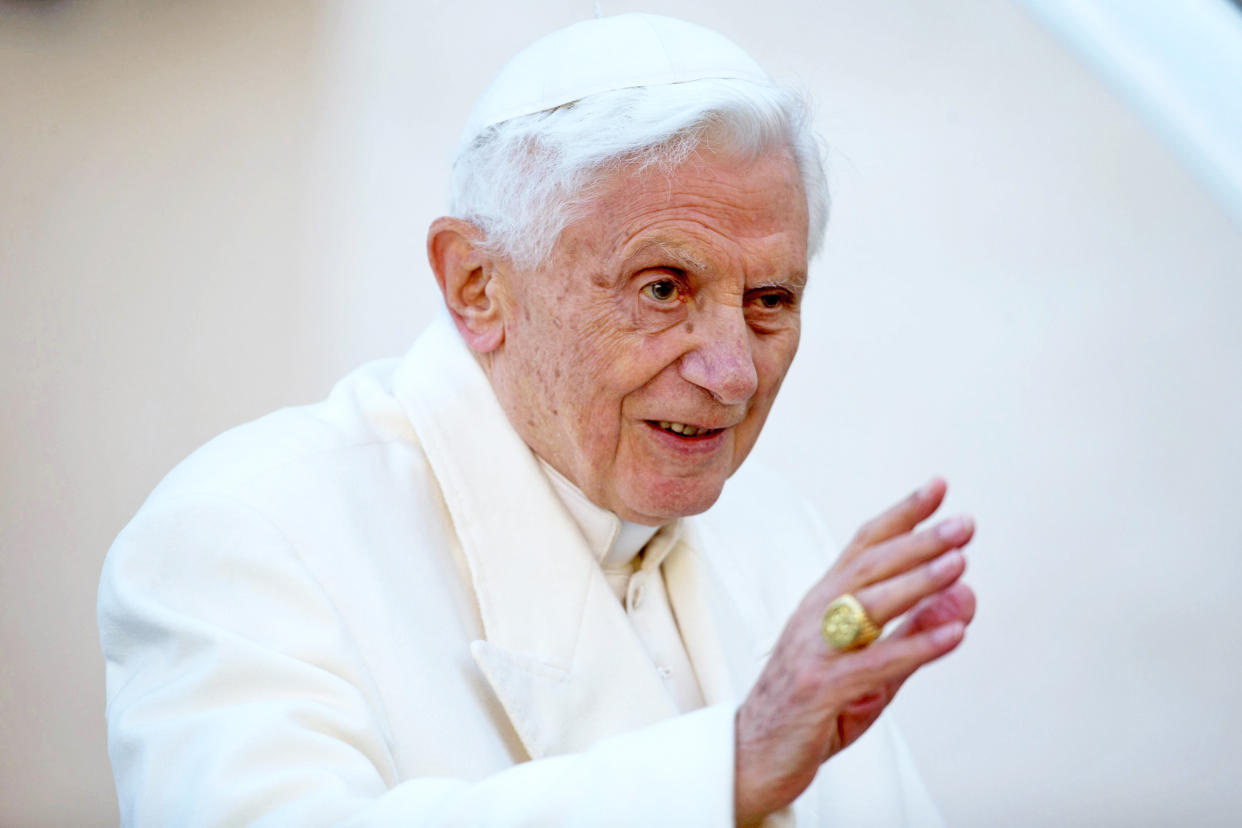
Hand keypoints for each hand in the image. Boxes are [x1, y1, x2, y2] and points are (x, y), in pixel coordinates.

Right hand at [733, 478, 976, 825]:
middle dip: (918, 541)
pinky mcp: (819, 689)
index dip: (901, 515)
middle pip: (868, 566)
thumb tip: (966, 596)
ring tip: (960, 563)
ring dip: (918, 582)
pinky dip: (916, 647)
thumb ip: (916, 634)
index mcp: (822, 603)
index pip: (864, 547)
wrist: (753, 757)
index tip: (939, 487)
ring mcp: (813, 651)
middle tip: (963, 523)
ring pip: (867, 605)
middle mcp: (814, 616)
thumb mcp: (872, 668)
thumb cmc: (812, 709)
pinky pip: (874, 663)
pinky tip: (954, 635)